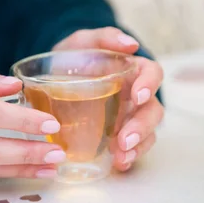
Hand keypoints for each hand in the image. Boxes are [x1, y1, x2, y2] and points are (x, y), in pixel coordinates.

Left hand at [54, 27, 163, 170]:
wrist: (51, 80)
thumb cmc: (71, 59)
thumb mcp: (81, 42)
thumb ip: (104, 38)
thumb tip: (131, 44)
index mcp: (132, 71)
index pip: (152, 74)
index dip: (149, 85)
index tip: (136, 96)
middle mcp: (135, 96)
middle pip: (152, 110)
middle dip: (142, 126)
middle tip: (124, 139)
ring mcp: (128, 118)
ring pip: (147, 133)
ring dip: (138, 146)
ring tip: (121, 157)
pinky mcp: (118, 136)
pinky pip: (132, 148)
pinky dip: (129, 157)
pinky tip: (119, 165)